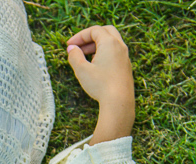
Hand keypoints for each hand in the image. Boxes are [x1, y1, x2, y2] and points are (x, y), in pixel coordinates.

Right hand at [65, 25, 135, 143]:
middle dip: (90, 37)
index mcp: (109, 43)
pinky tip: (96, 66)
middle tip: (79, 47)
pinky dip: (104, 52)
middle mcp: (120, 46)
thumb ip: (74, 56)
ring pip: (111, 42)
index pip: (94, 30)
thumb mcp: (82, 70)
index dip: (80, 36)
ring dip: (97, 45)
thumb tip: (71, 49)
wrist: (119, 102)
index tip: (69, 45)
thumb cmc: (100, 85)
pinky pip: (115, 52)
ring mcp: (125, 56)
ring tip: (85, 57)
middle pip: (105, 31)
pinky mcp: (126, 66)